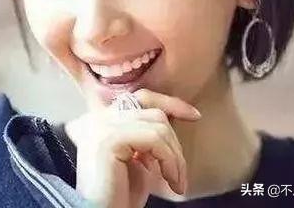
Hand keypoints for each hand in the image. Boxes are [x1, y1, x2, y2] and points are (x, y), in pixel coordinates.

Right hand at [66, 89, 201, 207]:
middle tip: (181, 173)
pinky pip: (153, 139)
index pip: (142, 97)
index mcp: (103, 118)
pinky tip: (170, 181)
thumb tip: (173, 116)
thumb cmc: (120, 195)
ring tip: (176, 181)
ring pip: (158, 125)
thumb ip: (147, 134)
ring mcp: (102, 125)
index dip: (171, 103)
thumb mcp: (138, 157)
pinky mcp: (109, 139)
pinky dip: (169, 160)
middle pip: (153, 110)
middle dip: (175, 141)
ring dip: (174, 157)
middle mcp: (99, 117)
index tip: (195, 115)